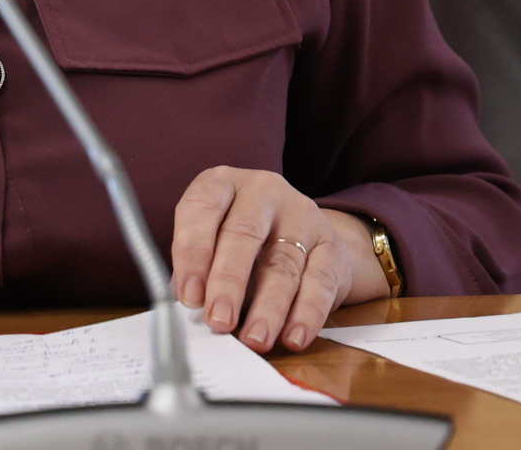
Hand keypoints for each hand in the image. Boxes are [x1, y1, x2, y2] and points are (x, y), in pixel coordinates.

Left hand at [169, 167, 387, 352]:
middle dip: (229, 282)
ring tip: (255, 338)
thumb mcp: (213, 243)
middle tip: (219, 320)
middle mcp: (263, 191)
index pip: (202, 207)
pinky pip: (320, 281)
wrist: (305, 236)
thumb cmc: (244, 243)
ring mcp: (301, 214)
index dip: (192, 251)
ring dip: (268, 307)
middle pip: (244, 234)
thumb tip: (189, 307)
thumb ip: (199, 272)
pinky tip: (294, 336)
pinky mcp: (331, 244)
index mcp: (223, 183)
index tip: (189, 295)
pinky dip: (307, 314)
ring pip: (283, 263)